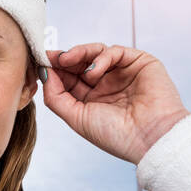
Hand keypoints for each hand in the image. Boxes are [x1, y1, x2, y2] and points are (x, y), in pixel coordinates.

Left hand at [40, 43, 190, 164]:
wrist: (150, 138)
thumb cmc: (115, 135)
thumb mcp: (76, 118)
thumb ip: (56, 96)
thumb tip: (44, 72)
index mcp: (91, 100)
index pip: (68, 78)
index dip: (54, 69)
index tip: (40, 61)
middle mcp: (106, 85)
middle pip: (80, 63)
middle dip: (63, 58)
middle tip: (51, 56)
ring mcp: (123, 73)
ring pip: (95, 53)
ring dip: (79, 54)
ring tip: (68, 60)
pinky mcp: (139, 62)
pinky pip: (115, 51)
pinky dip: (100, 57)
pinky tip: (93, 72)